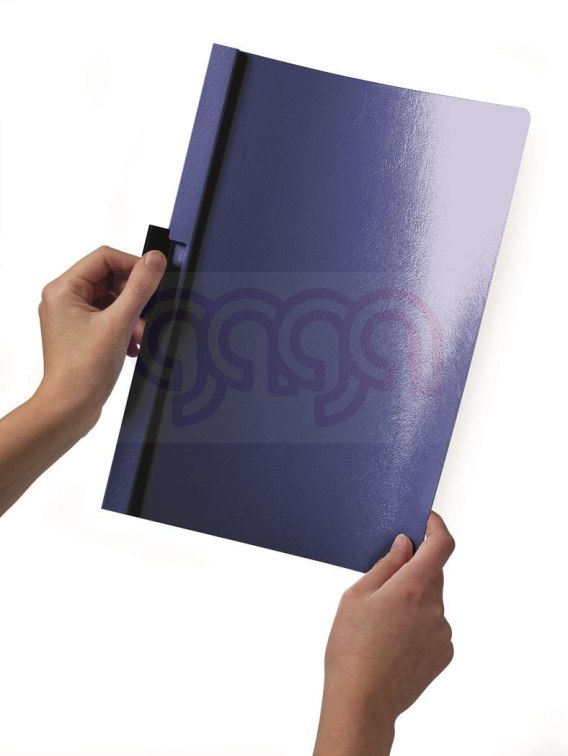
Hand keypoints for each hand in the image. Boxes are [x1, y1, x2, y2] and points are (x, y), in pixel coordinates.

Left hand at [36, 244, 166, 430]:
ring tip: (138, 334)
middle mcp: (63, 300)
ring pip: (112, 300)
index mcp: (63, 290)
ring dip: (132, 315)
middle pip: (110, 279)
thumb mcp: (119, 323)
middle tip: (146, 314)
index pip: (105, 257)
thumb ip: (139, 287)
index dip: (133, 264)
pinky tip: (131, 344)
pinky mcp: (81, 333)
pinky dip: (125, 328)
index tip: (154, 277)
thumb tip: (154, 260)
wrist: (70, 408)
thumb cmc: (82, 371)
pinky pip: (109, 317)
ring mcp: (71, 317)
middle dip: (134, 297)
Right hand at [313, 511, 454, 755]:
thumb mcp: (356, 596)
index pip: (441, 545)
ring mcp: (442, 632)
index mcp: (412, 588)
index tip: (427, 520)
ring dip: (413, 601)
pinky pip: (434, 626)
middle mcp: (435, 608)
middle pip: (433, 573)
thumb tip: (405, 545)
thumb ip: (386, 566)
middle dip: (413, 571)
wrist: (362, 701)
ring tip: (382, 625)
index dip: (436, 527)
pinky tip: (393, 642)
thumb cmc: (351, 649)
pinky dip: (418, 625)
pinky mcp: (444, 653)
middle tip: (383, 586)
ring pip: (431, 601)